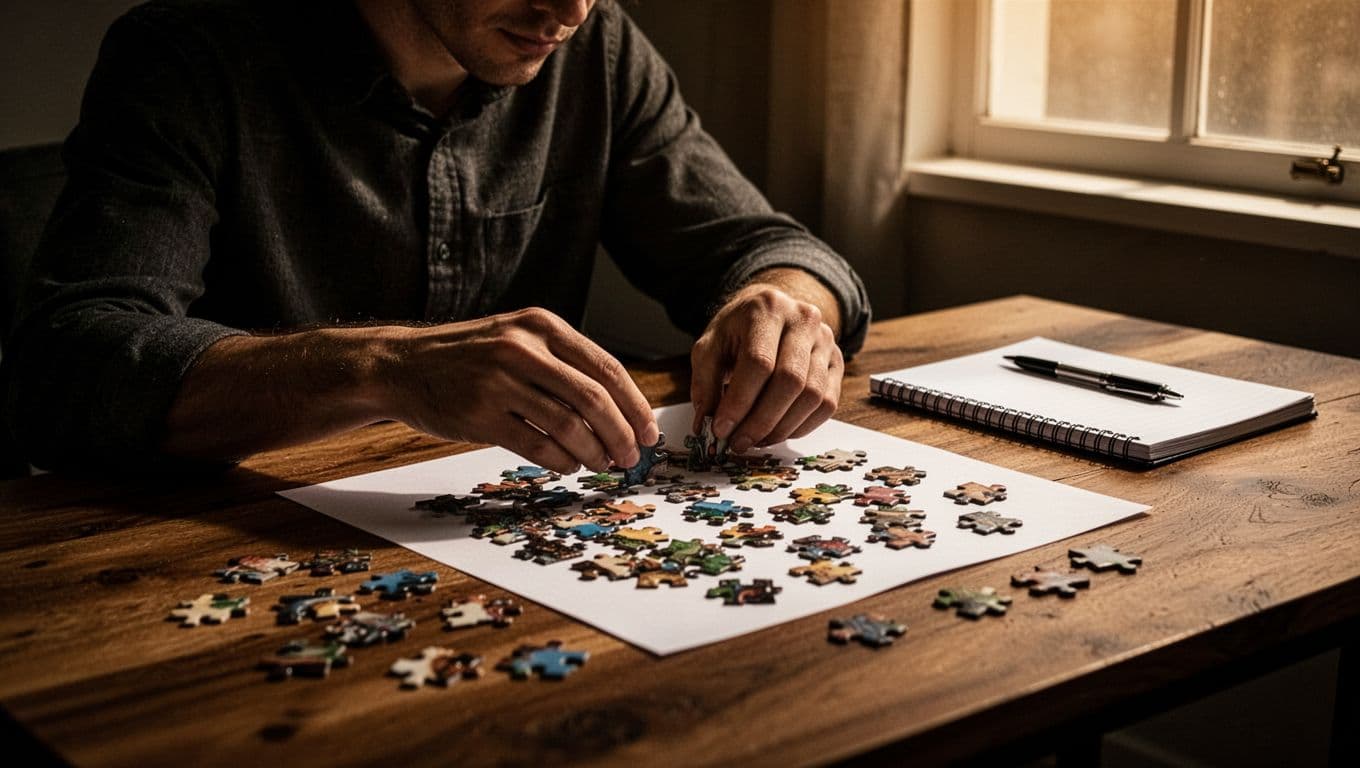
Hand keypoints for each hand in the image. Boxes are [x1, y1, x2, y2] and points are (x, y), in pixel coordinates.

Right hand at [385, 307, 658, 473]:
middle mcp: (522, 349)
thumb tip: (618, 408)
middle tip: (631, 457)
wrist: (402, 366)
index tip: (649, 431)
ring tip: (601, 464)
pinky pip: (536, 445)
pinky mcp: (480, 415)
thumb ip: (562, 362)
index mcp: (541, 325)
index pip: (606, 367)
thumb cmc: (469, 357)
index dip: (634, 404)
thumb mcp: (516, 338)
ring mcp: (499, 382)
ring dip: (593, 452)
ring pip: (568, 426)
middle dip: (621, 434)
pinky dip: (560, 460)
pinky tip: (568, 465)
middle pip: (593, 399)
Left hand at [689, 283, 843, 452]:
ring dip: (782, 428)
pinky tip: (778, 432)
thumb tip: (705, 424)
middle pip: (790, 380)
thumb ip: (705, 383)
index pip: (759, 362)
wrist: (771, 312)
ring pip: (812, 395)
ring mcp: (825, 341)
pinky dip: (802, 426)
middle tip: (739, 443)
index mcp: (767, 309)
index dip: (740, 402)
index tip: (721, 429)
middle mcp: (803, 320)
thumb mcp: (710, 347)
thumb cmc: (737, 331)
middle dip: (761, 421)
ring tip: (755, 440)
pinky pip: (827, 404)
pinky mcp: (837, 362)